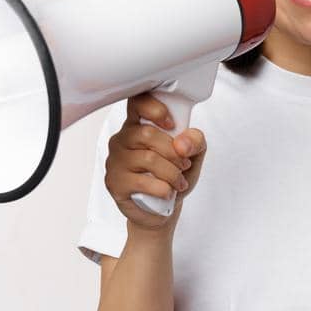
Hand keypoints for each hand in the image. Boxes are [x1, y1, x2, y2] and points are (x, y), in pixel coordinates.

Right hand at [104, 93, 207, 231]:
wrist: (162, 208)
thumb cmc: (173, 175)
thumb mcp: (194, 155)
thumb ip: (195, 141)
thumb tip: (182, 143)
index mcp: (139, 125)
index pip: (137, 102)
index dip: (154, 108)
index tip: (171, 123)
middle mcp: (123, 139)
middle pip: (147, 134)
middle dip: (174, 152)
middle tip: (184, 165)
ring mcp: (115, 160)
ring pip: (147, 158)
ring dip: (172, 173)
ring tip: (179, 182)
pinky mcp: (114, 182)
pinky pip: (142, 181)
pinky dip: (163, 188)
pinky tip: (167, 192)